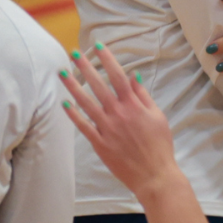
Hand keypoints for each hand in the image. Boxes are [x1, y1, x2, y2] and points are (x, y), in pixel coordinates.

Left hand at [61, 45, 182, 198]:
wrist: (154, 175)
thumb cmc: (159, 145)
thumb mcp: (157, 116)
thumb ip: (143, 96)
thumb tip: (132, 76)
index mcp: (133, 105)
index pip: (117, 76)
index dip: (107, 60)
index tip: (97, 46)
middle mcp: (118, 114)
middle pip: (98, 85)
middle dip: (85, 67)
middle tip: (73, 53)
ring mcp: (107, 128)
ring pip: (86, 103)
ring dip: (73, 87)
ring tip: (62, 73)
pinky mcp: (99, 143)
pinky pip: (84, 126)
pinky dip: (73, 115)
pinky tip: (64, 104)